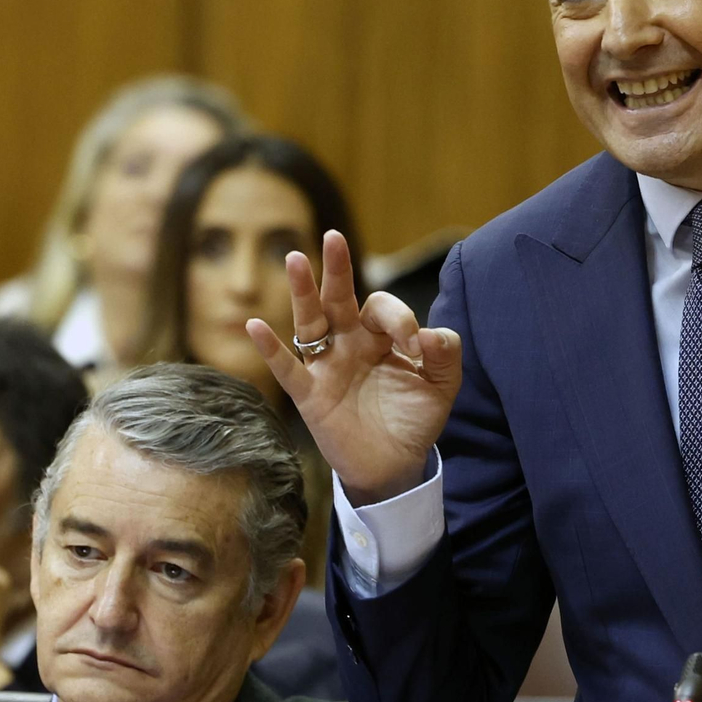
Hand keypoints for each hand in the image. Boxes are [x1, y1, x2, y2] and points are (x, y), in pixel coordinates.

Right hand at [248, 230, 463, 505]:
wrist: (396, 464)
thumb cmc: (414, 417)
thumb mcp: (442, 384)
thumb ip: (445, 354)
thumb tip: (429, 335)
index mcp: (380, 335)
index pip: (383, 308)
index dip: (400, 319)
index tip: (416, 347)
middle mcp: (350, 342)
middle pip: (340, 298)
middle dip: (338, 268)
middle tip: (334, 237)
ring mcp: (327, 366)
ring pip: (310, 321)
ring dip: (302, 292)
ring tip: (295, 259)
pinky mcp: (311, 395)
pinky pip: (287, 369)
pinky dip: (271, 349)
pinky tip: (256, 326)